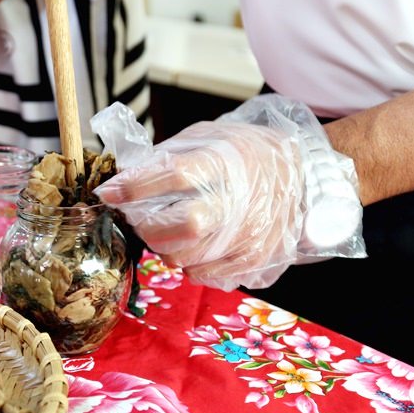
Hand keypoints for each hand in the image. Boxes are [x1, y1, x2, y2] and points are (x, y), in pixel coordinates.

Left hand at [95, 95, 364, 290]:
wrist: (304, 178)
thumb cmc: (246, 154)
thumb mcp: (207, 137)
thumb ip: (166, 155)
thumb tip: (121, 179)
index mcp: (227, 162)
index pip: (174, 175)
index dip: (134, 187)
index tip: (109, 193)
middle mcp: (240, 202)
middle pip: (182, 225)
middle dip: (148, 226)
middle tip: (140, 218)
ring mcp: (250, 237)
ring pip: (187, 258)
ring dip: (164, 248)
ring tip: (165, 232)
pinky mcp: (254, 262)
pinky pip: (204, 276)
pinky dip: (188, 264)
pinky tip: (193, 245)